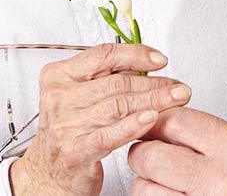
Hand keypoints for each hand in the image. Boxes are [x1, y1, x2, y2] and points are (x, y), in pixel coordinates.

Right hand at [9, 43, 191, 195]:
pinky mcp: (76, 150)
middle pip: (116, 82)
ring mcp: (66, 124)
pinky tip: (153, 119)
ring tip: (177, 99)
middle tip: (179, 85)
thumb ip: (105, 78)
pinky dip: (135, 125)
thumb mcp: (78, 96)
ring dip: (154, 101)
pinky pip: (111, 134)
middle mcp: (59, 97)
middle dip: (154, 82)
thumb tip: (146, 64)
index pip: (102, 55)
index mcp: (58, 76)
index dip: (136, 54)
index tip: (160, 60)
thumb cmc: (69, 131)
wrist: (48, 173)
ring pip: (119, 106)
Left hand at [127, 108, 226, 195]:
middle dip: (143, 153)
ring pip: (144, 189)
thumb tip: (166, 125)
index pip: (175, 122)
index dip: (158, 121)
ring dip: (147, 184)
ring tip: (165, 183)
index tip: (156, 126)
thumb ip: (212, 137)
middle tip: (152, 156)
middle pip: (150, 155)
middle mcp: (220, 180)